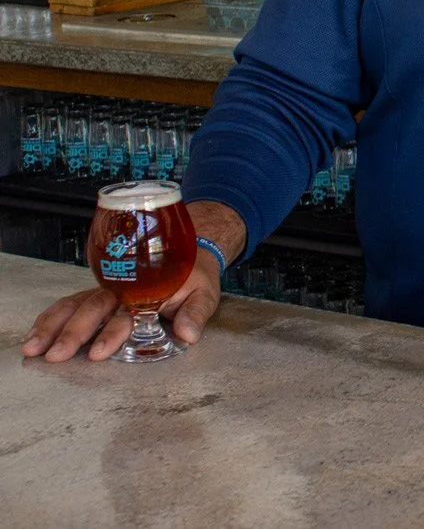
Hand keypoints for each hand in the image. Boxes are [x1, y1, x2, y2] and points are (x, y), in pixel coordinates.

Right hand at [19, 249, 222, 362]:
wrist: (190, 252)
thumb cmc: (195, 276)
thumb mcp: (205, 292)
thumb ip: (195, 313)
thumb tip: (188, 333)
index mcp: (147, 291)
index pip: (126, 314)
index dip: (111, 333)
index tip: (97, 352)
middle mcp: (122, 291)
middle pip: (93, 309)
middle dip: (72, 332)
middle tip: (55, 354)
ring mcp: (107, 292)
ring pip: (75, 305)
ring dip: (53, 325)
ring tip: (33, 346)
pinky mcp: (99, 295)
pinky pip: (70, 303)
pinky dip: (51, 317)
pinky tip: (36, 333)